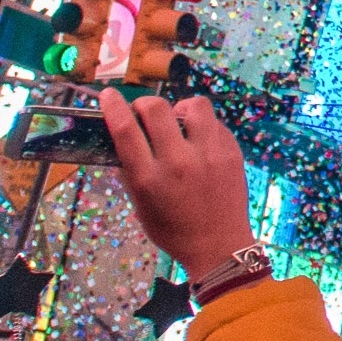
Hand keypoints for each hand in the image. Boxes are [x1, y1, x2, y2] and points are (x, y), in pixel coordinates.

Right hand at [99, 91, 252, 278]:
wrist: (219, 246)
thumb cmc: (173, 230)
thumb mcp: (141, 206)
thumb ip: (131, 171)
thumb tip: (122, 138)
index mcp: (150, 178)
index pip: (126, 130)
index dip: (114, 106)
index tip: (109, 95)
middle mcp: (179, 161)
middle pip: (157, 109)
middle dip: (144, 104)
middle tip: (143, 112)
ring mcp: (210, 154)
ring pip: (195, 105)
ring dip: (179, 108)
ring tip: (177, 121)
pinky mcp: (232, 151)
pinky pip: (215, 123)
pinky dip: (202, 126)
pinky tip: (198, 140)